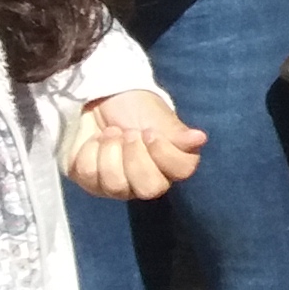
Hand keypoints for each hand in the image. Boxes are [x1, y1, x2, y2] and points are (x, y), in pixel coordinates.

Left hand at [61, 88, 204, 200]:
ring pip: (115, 185)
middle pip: (148, 189)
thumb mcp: (159, 117)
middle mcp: (147, 183)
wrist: (102, 100)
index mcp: (171, 166)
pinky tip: (95, 141)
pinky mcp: (91, 183)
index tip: (150, 131)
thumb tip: (200, 138)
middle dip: (135, 157)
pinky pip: (88, 175)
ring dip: (110, 150)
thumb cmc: (137, 109)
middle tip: (128, 133)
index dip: (163, 152)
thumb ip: (178, 134)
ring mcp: (118, 187)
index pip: (181, 173)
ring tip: (110, 133)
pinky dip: (90, 150)